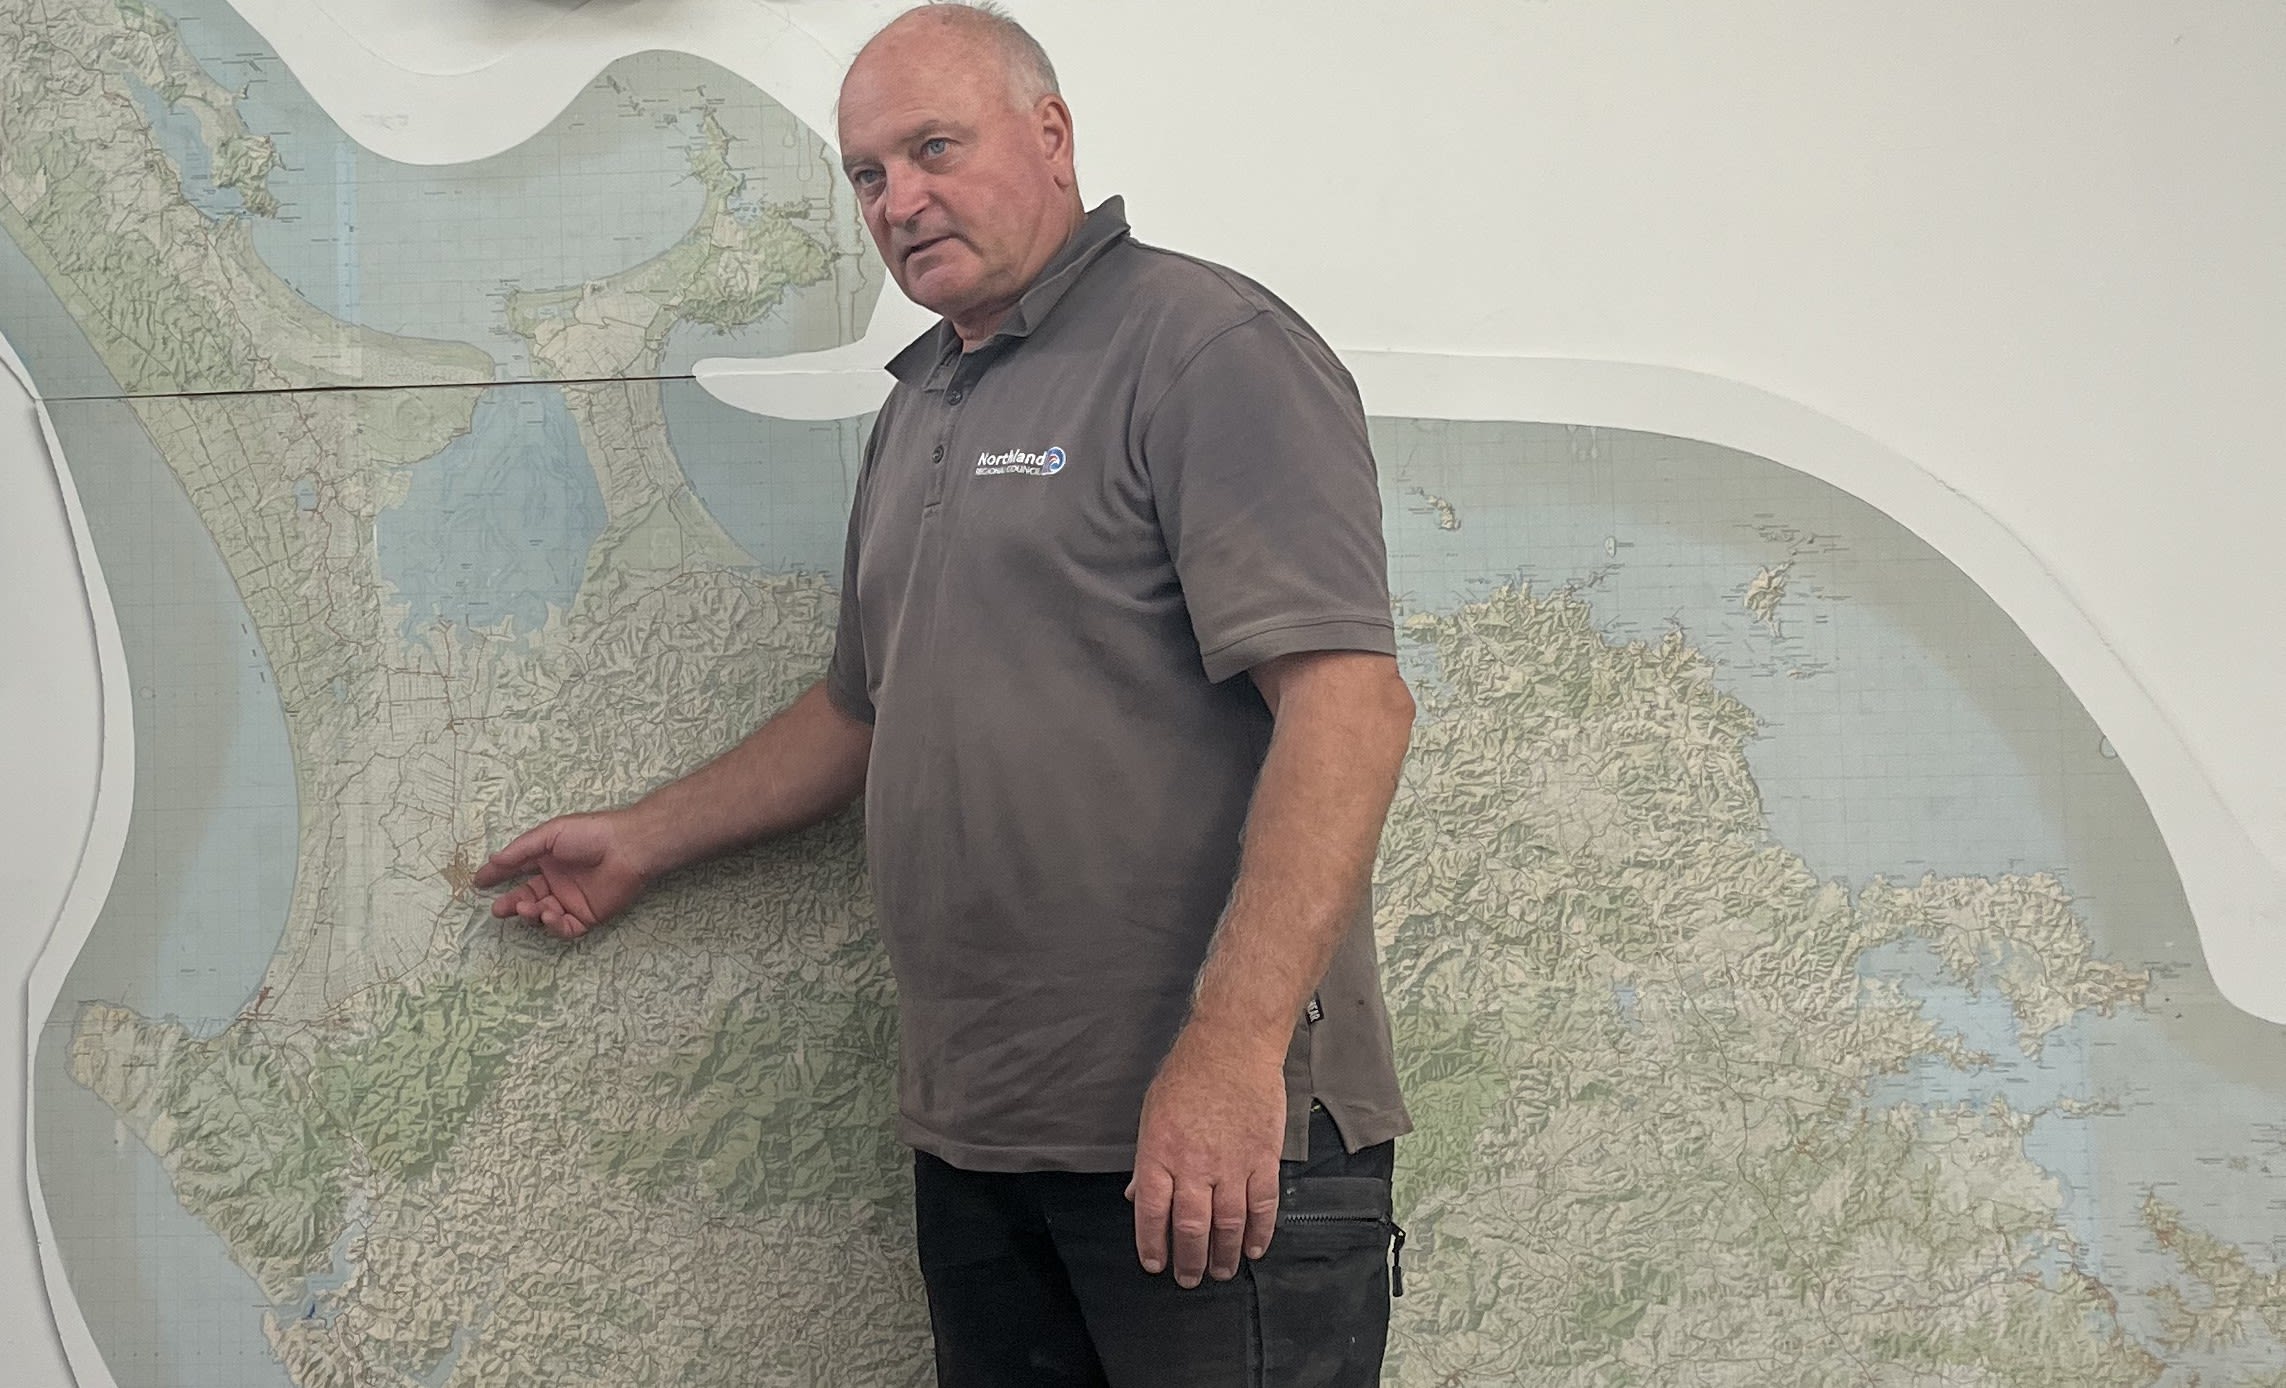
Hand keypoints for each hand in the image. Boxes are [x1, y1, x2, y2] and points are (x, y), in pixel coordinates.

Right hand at [471, 810, 653, 940]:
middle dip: (510, 904)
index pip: (517, 870)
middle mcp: (557, 881)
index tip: (479, 882)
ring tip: (528, 907)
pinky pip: (564, 928)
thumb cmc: (590, 834)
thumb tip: (492, 860)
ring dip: (530, 914)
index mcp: (548, 860)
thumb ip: (521, 850)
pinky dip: (552, 925)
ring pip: (542, 915)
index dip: (498, 876)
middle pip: (526, 897)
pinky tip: (549, 913)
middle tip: (499, 909)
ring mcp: (571, 900)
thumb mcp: (550, 835)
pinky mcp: (587, 916)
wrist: (626, 848)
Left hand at [1125, 1028, 1288, 1287]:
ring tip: (1222, 1271)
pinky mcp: (1263, 1158)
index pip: (1150, 1212)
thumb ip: (1146, 1161)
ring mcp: (1231, 1164)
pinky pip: (1263, 1205)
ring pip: (1228, 1224)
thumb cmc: (1187, 1074)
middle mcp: (1193, 1165)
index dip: (1152, 1244)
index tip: (1155, 1264)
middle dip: (1189, 1260)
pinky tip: (1255, 1247)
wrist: (1232, 1045)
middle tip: (1189, 1278)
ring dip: (1225, 1254)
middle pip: (1190, 1227)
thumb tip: (1134, 1195)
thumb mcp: (1152, 1114)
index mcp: (1160, 1153)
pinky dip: (1260, 1232)